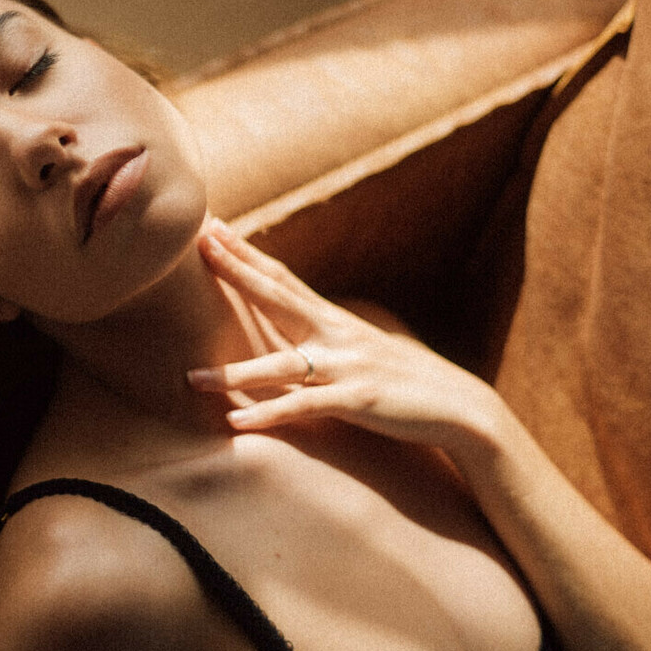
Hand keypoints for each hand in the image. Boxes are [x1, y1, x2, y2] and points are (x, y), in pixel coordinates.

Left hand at [187, 218, 504, 451]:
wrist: (459, 406)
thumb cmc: (403, 381)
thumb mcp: (359, 349)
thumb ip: (325, 336)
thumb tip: (295, 323)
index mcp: (334, 321)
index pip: (283, 278)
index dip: (248, 253)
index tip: (214, 228)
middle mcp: (337, 335)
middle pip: (278, 297)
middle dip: (237, 270)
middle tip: (200, 243)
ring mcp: (347, 367)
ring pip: (281, 364)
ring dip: (234, 371)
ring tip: (191, 377)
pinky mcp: (357, 400)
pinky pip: (305, 408)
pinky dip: (270, 414)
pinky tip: (236, 422)